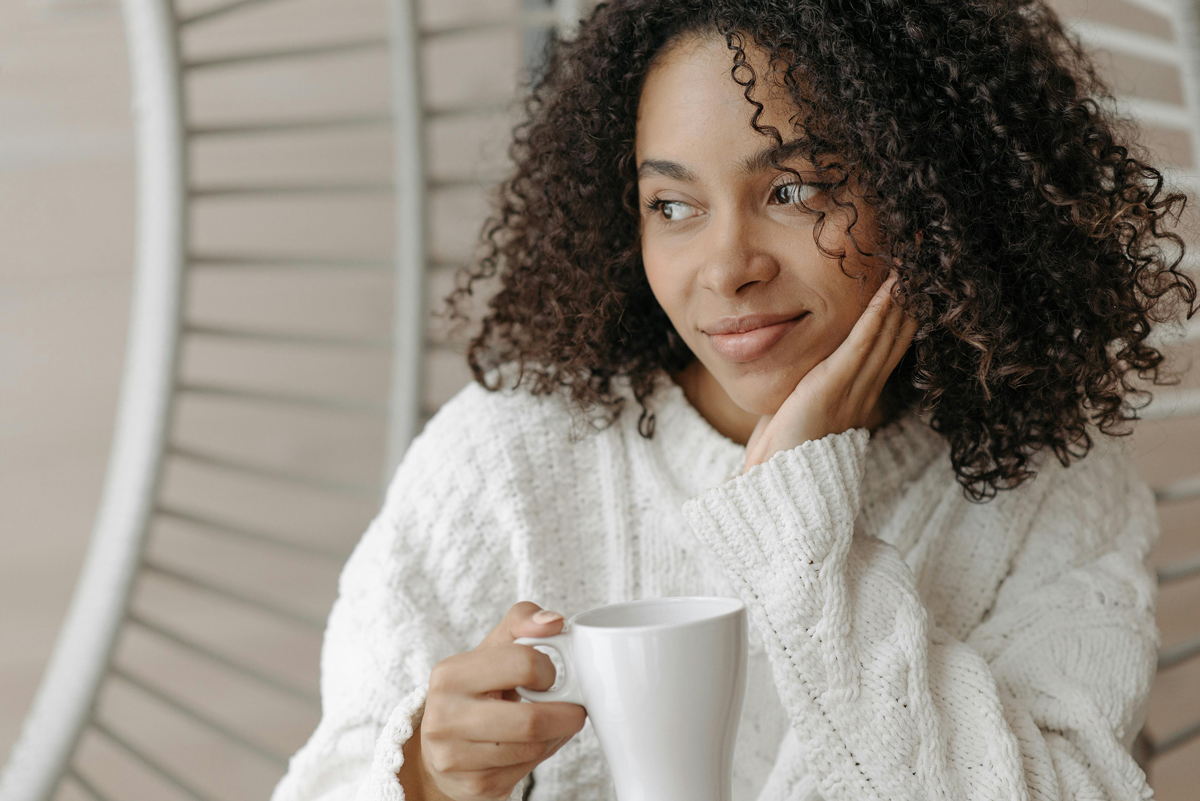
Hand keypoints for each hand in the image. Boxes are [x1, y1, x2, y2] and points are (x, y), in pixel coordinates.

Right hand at [400, 602, 585, 800]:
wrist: (442, 744)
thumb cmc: (476, 690)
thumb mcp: (493, 649)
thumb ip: (522, 623)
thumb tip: (554, 620)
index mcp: (450, 674)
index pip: (522, 664)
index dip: (549, 670)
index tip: (550, 675)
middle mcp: (445, 718)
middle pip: (531, 721)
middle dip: (566, 714)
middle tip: (575, 709)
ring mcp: (455, 757)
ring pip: (533, 749)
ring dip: (556, 736)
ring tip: (555, 723)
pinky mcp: (474, 786)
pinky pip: (526, 771)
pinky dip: (543, 756)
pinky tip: (536, 744)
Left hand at [743, 272, 916, 472]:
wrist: (777, 487)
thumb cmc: (781, 457)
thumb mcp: (797, 415)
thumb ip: (805, 392)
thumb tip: (797, 378)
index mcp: (859, 398)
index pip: (888, 349)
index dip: (902, 316)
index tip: (911, 285)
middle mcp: (863, 392)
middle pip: (895, 336)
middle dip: (909, 298)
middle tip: (921, 262)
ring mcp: (851, 389)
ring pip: (885, 335)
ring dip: (899, 296)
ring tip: (910, 263)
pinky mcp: (832, 386)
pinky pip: (861, 345)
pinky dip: (876, 315)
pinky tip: (890, 290)